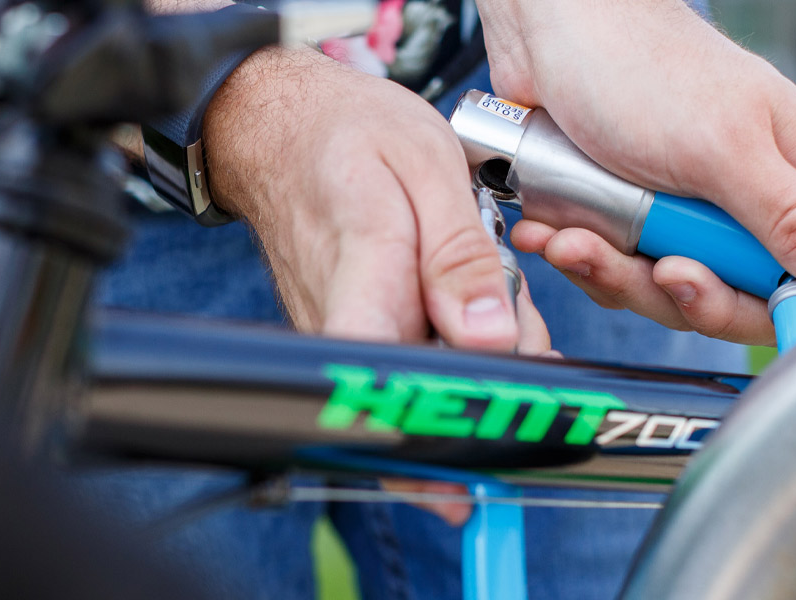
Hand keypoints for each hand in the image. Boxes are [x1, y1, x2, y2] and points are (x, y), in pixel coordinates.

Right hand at [206, 48, 552, 524]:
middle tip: (515, 306)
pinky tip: (461, 299)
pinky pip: (414, 362)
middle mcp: (342, 324)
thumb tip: (490, 338)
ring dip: (483, 350)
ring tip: (483, 284)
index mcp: (364, 274)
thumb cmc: (349, 135)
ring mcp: (339, 341)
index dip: (450, 413)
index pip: (393, 381)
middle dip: (499, 367)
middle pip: (430, 391)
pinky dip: (455, 340)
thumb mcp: (425, 165)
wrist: (280, 128)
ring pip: (429, 380)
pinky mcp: (349, 344)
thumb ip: (459, 255)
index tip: (500, 398)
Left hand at [477, 0, 795, 345]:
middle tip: (664, 268)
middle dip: (703, 296)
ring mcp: (695, 214)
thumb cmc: (639, 64)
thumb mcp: (724, 147)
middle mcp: (758, 199)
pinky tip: (553, 232)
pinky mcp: (636, 221)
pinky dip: (587, 260)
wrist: (544, 26)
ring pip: (683, 293)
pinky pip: (624, 275)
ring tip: (581, 241)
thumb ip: (793, 217)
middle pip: (762, 300)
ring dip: (624, 276)